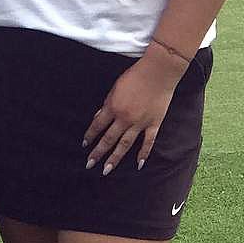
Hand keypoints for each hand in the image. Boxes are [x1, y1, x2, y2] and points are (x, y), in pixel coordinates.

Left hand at [83, 50, 185, 174]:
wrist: (159, 71)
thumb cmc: (135, 76)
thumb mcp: (115, 88)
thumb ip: (107, 104)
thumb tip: (98, 118)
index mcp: (113, 107)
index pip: (98, 126)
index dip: (90, 136)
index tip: (84, 145)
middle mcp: (125, 118)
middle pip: (109, 139)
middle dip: (98, 153)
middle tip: (89, 164)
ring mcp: (140, 123)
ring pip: (125, 145)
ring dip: (115, 158)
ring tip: (106, 170)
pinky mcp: (154, 124)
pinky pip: (148, 142)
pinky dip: (143, 154)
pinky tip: (138, 165)